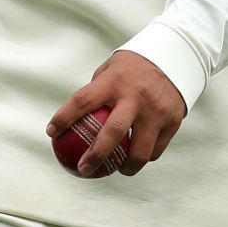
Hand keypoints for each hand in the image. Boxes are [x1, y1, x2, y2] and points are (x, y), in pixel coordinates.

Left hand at [47, 50, 185, 177]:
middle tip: (82, 170)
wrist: (176, 56)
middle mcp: (135, 96)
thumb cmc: (134, 66)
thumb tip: (70, 117)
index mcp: (115, 81)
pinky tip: (136, 157)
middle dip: (95, 156)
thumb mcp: (112, 68)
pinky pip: (155, 150)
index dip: (64, 117)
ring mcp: (156, 111)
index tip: (50, 132)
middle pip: (112, 133)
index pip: (83, 100)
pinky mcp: (173, 121)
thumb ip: (96, 90)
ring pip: (139, 151)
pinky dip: (144, 156)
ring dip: (125, 167)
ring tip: (116, 170)